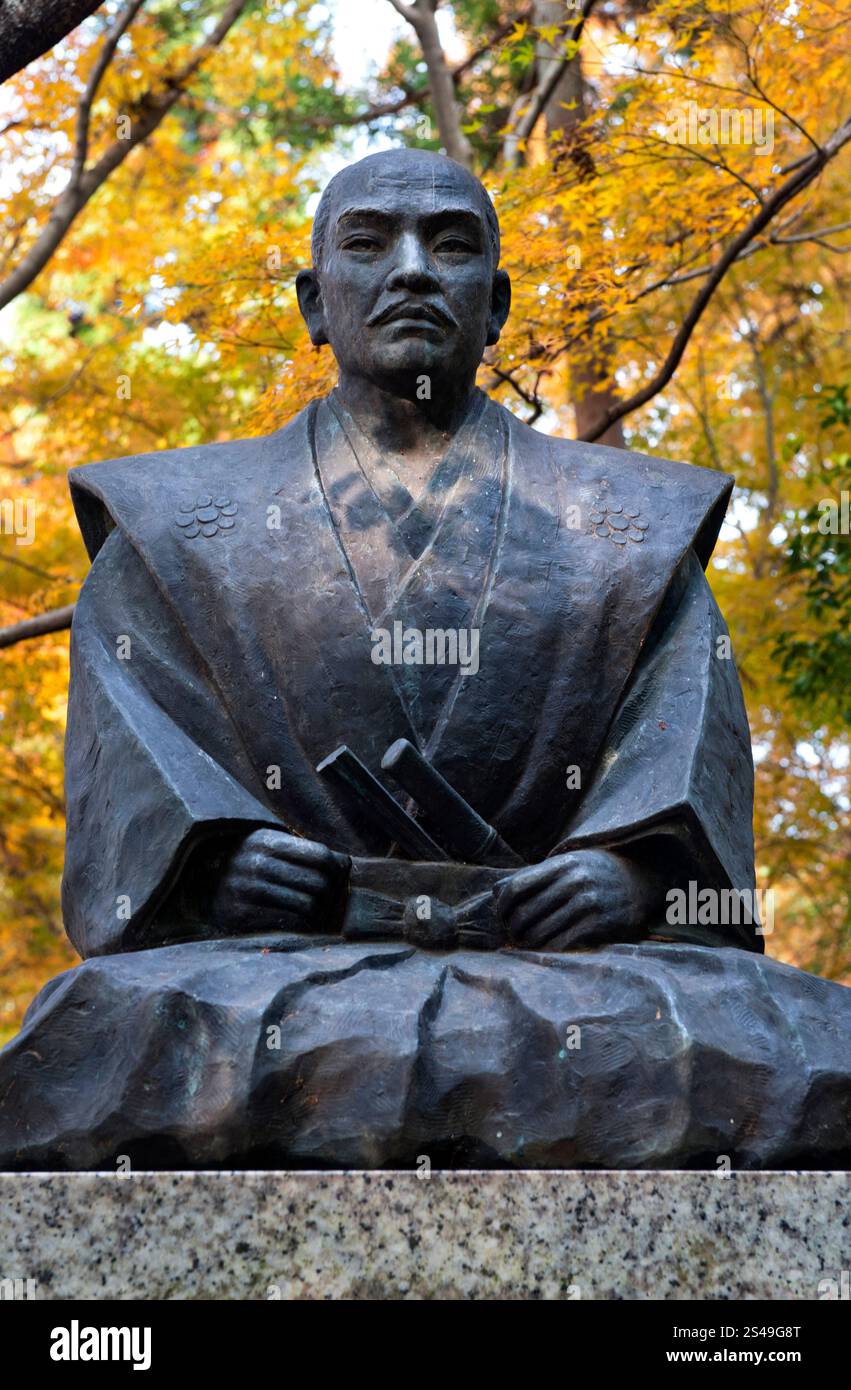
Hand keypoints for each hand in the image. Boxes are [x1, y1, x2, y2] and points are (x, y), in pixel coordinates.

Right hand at [191, 827, 349, 935]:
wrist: (201, 885)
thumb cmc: (248, 864)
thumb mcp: (268, 846)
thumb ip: (302, 851)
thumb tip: (346, 863)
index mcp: (265, 840)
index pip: (320, 855)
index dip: (337, 868)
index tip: (338, 875)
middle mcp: (255, 863)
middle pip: (318, 883)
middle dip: (329, 893)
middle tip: (327, 897)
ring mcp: (247, 890)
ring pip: (307, 906)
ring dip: (316, 912)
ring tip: (315, 911)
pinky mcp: (241, 915)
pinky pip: (290, 923)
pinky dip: (301, 924)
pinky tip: (299, 921)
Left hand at [493, 848, 659, 951]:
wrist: (641, 879)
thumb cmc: (595, 871)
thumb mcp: (567, 863)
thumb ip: (533, 876)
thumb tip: (495, 893)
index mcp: (561, 864)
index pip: (516, 886)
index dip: (502, 906)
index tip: (501, 916)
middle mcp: (573, 881)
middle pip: (524, 913)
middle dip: (512, 929)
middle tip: (512, 936)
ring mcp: (587, 903)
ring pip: (540, 932)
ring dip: (527, 943)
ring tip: (525, 945)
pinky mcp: (599, 923)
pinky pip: (562, 943)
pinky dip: (548, 950)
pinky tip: (545, 950)